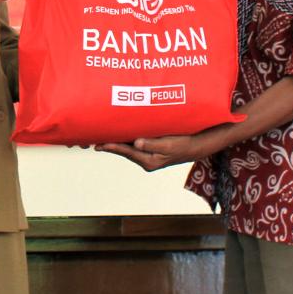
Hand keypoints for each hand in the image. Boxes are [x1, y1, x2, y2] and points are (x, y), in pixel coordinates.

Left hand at [96, 129, 224, 171]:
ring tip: (101, 136)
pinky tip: (119, 132)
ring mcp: (149, 155)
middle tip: (92, 140)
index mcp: (149, 161)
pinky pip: (134, 143)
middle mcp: (146, 160)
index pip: (126, 152)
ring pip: (128, 147)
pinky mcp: (152, 149)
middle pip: (124, 151)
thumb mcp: (170, 144)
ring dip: (116, 141)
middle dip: (109, 144)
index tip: (99, 144)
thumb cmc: (186, 143)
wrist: (199, 145)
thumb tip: (136, 143)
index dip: (112, 147)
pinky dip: (126, 138)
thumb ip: (153, 144)